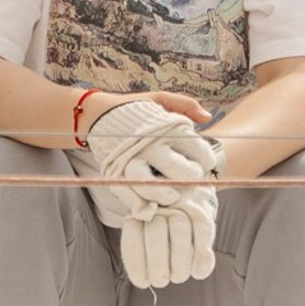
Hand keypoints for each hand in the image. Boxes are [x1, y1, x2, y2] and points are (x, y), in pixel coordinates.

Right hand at [81, 94, 220, 282]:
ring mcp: (132, 162)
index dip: (207, 159)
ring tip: (174, 195)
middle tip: (190, 176)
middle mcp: (150, 146)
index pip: (199, 150)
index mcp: (165, 128)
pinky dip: (142, 204)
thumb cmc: (134, 108)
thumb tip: (207, 117)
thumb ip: (186, 105)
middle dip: (191, 177)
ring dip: (168, 195)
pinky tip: (153, 205)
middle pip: (182, 172)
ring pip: (154, 187)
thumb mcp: (161, 99)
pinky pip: (131, 195)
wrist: (97, 114)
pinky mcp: (115, 174)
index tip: (204, 160)